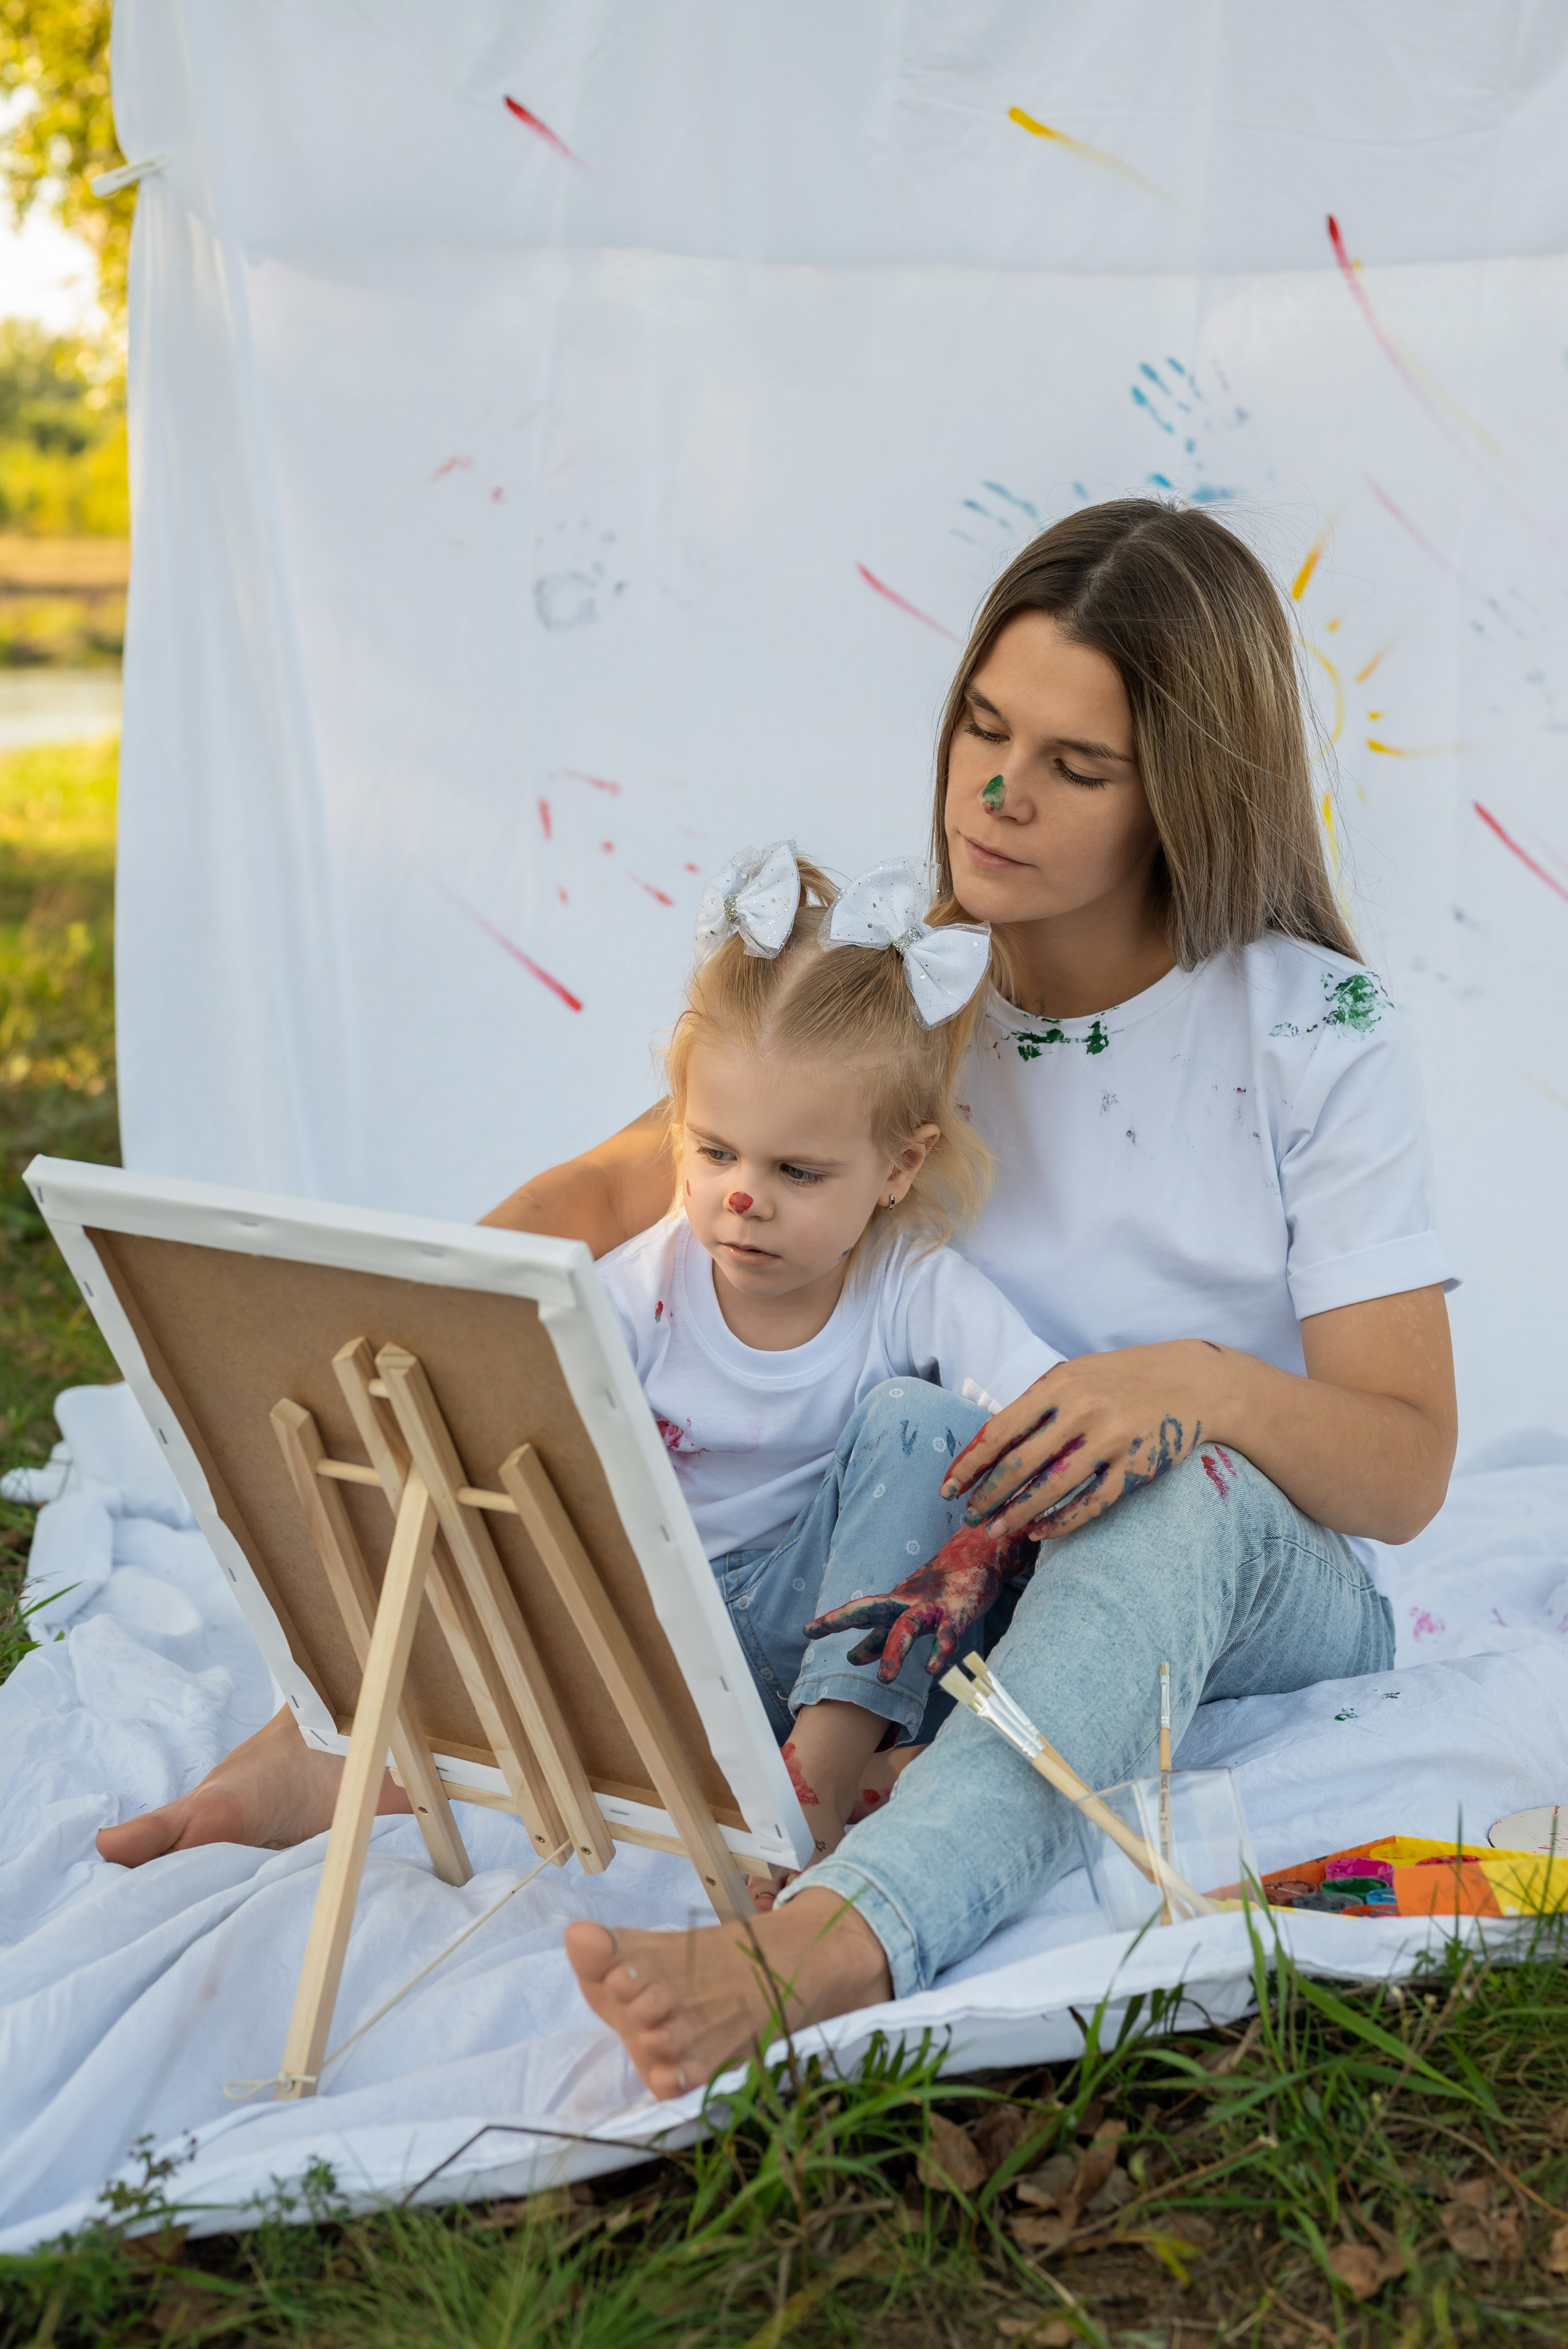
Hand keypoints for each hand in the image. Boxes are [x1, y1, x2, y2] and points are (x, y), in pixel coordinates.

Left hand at [803, 1520, 1034, 1681]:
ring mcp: (932, 1607)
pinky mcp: (957, 1613)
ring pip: (907, 1627)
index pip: (859, 1611)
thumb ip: (880, 1635)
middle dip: (846, 1621)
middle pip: (871, 1610)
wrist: (980, 1557)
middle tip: (820, 1638)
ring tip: (883, 1678)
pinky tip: (932, 1668)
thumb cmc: (940, 1588)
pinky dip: (940, 1650)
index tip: (807, 1631)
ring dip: (894, 1651)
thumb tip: (853, 1656)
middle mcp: (907, 1602)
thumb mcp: (905, 1611)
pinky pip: (947, 1635)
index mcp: (894, 1602)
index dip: (833, 1621)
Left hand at [940, 1342, 1230, 1541]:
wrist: (1191, 1381)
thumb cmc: (1119, 1379)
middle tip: (969, 1517)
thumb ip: (1035, 1405)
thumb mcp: (1074, 1375)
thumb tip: (987, 1446)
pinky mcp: (1136, 1467)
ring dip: (1016, 1514)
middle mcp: (1082, 1412)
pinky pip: (1091, 1504)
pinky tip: (1039, 1532)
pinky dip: (1061, 1523)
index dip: (970, 1464)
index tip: (949, 1486)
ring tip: (995, 1530)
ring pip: (1051, 1490)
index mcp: (1059, 1385)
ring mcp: (1111, 1441)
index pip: (1000, 1431)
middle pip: (1020, 1466)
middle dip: (988, 1496)